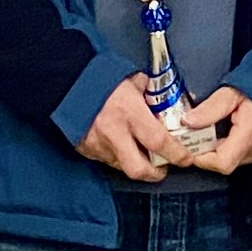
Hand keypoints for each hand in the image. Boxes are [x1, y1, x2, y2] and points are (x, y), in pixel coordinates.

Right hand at [76, 75, 193, 182]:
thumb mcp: (131, 79)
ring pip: (122, 167)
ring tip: (143, 156)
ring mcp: (97, 145)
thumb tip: (165, 94)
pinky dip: (117, 157)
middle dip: (155, 174)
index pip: (159, 142)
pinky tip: (121, 147)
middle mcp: (114, 134)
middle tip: (164, 168)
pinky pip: (106, 160)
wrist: (64, 80)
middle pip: (139, 169)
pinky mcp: (85, 149)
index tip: (186, 158)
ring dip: (135, 165)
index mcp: (130, 114)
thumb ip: (149, 90)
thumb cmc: (101, 76)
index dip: (176, 154)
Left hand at [183, 87, 251, 174]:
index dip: (202, 158)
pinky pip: (242, 154)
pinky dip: (230, 145)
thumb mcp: (234, 91)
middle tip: (197, 132)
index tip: (190, 144)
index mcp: (250, 133)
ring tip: (214, 128)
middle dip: (206, 150)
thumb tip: (187, 121)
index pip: (222, 162)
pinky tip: (229, 131)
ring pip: (232, 159)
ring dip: (218, 148)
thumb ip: (211, 107)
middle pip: (224, 162)